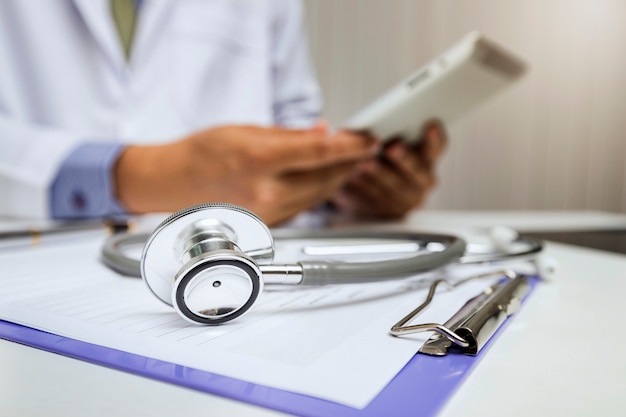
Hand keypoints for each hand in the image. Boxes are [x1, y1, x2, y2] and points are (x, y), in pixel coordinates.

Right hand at [114, 125, 377, 225]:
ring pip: (319, 196)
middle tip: (363, 147)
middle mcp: (264, 192)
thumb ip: (290, 135)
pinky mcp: (268, 225)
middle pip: (326, 179)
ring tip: (349, 161)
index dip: (351, 147)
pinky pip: (304, 207)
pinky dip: (319, 191)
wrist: (174, 184)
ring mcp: (266, 213)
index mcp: (258, 161)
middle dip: (350, 163)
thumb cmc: (202, 153)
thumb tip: (324, 133)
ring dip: (338, 178)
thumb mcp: (246, 130)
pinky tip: (325, 178)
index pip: (319, 153)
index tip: (367, 140)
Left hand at [331, 122, 446, 218]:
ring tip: (365, 163)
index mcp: (427, 156)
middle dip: (404, 157)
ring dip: (380, 174)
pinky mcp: (390, 211)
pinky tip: (355, 179)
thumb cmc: (379, 157)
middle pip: (418, 169)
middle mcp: (423, 178)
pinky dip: (366, 188)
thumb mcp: (386, 142)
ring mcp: (408, 198)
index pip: (437, 146)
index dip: (435, 137)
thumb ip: (387, 133)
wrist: (366, 190)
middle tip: (391, 147)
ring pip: (396, 186)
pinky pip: (378, 200)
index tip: (431, 125)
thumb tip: (372, 127)